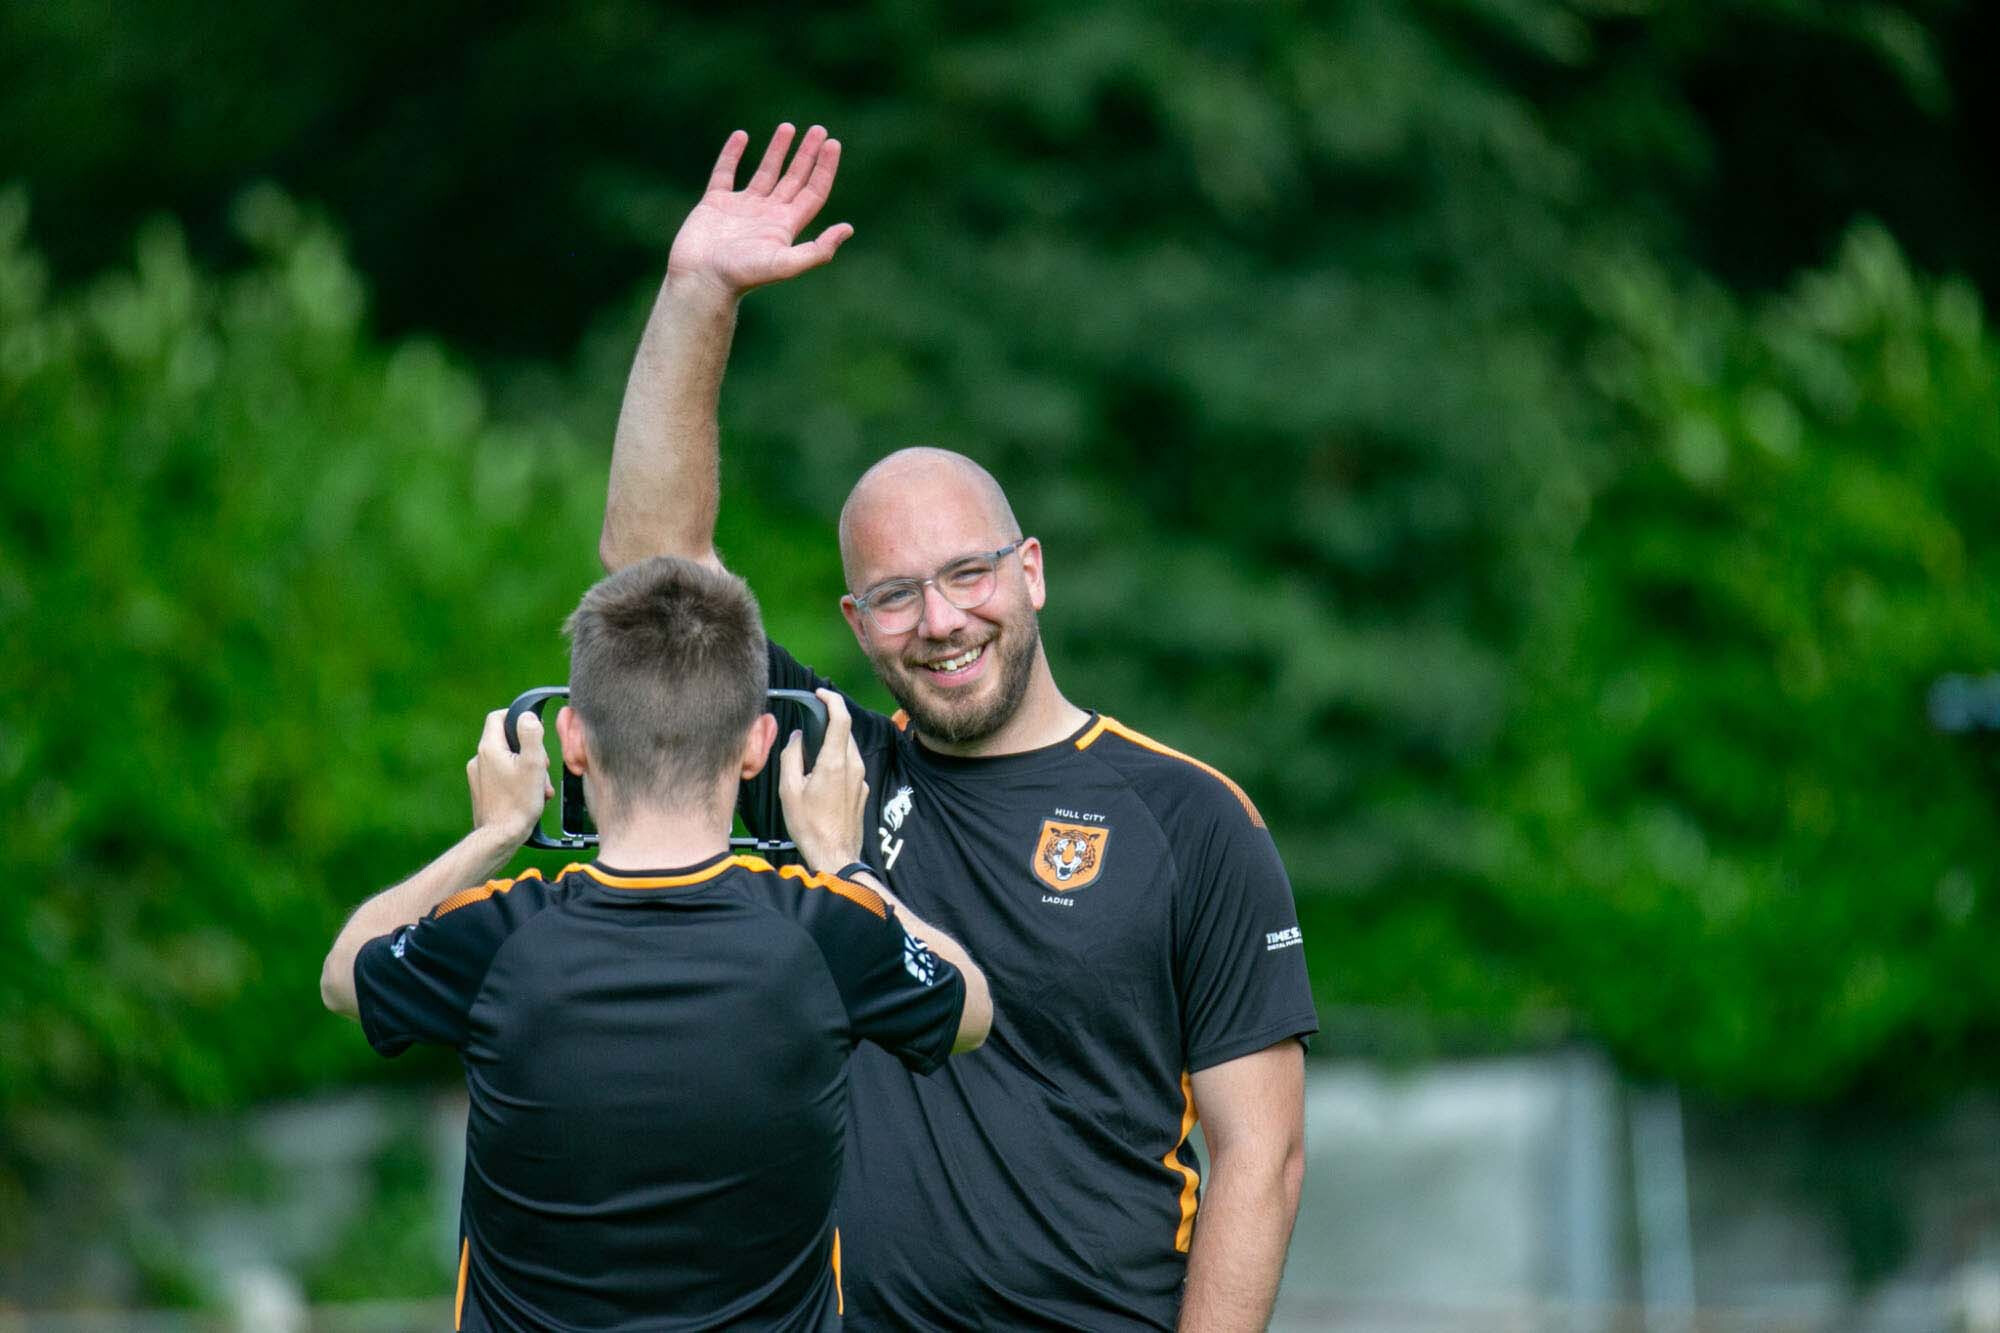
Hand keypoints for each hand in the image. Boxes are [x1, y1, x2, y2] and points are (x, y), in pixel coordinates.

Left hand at [467, 709, 553, 844]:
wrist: (500, 837)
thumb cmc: (519, 803)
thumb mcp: (533, 764)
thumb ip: (531, 735)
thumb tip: (527, 715)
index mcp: (489, 748)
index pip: (498, 717)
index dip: (517, 717)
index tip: (533, 730)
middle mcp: (479, 759)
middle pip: (507, 741)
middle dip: (529, 751)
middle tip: (542, 766)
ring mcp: (478, 776)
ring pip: (507, 760)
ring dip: (527, 769)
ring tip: (540, 788)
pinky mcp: (482, 791)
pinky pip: (502, 776)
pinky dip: (518, 781)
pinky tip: (530, 796)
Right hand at [667, 124, 854, 298]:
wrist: (701, 280)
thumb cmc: (742, 274)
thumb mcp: (785, 263)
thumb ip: (817, 249)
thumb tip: (848, 229)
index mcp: (786, 226)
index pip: (812, 192)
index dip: (824, 169)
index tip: (833, 143)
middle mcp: (767, 215)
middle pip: (794, 179)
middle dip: (807, 154)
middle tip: (819, 129)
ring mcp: (742, 208)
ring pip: (764, 173)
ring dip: (777, 150)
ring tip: (788, 127)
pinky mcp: (715, 204)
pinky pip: (725, 173)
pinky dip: (732, 154)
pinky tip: (741, 136)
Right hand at [778, 689, 867, 872]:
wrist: (835, 855)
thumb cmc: (809, 826)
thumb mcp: (788, 790)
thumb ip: (791, 757)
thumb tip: (797, 738)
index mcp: (834, 762)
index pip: (841, 718)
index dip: (832, 699)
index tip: (820, 694)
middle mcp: (853, 766)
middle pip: (844, 731)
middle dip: (828, 722)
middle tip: (809, 725)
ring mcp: (861, 778)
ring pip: (848, 748)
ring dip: (832, 743)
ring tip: (811, 755)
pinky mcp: (862, 790)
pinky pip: (851, 766)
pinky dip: (837, 761)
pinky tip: (821, 778)